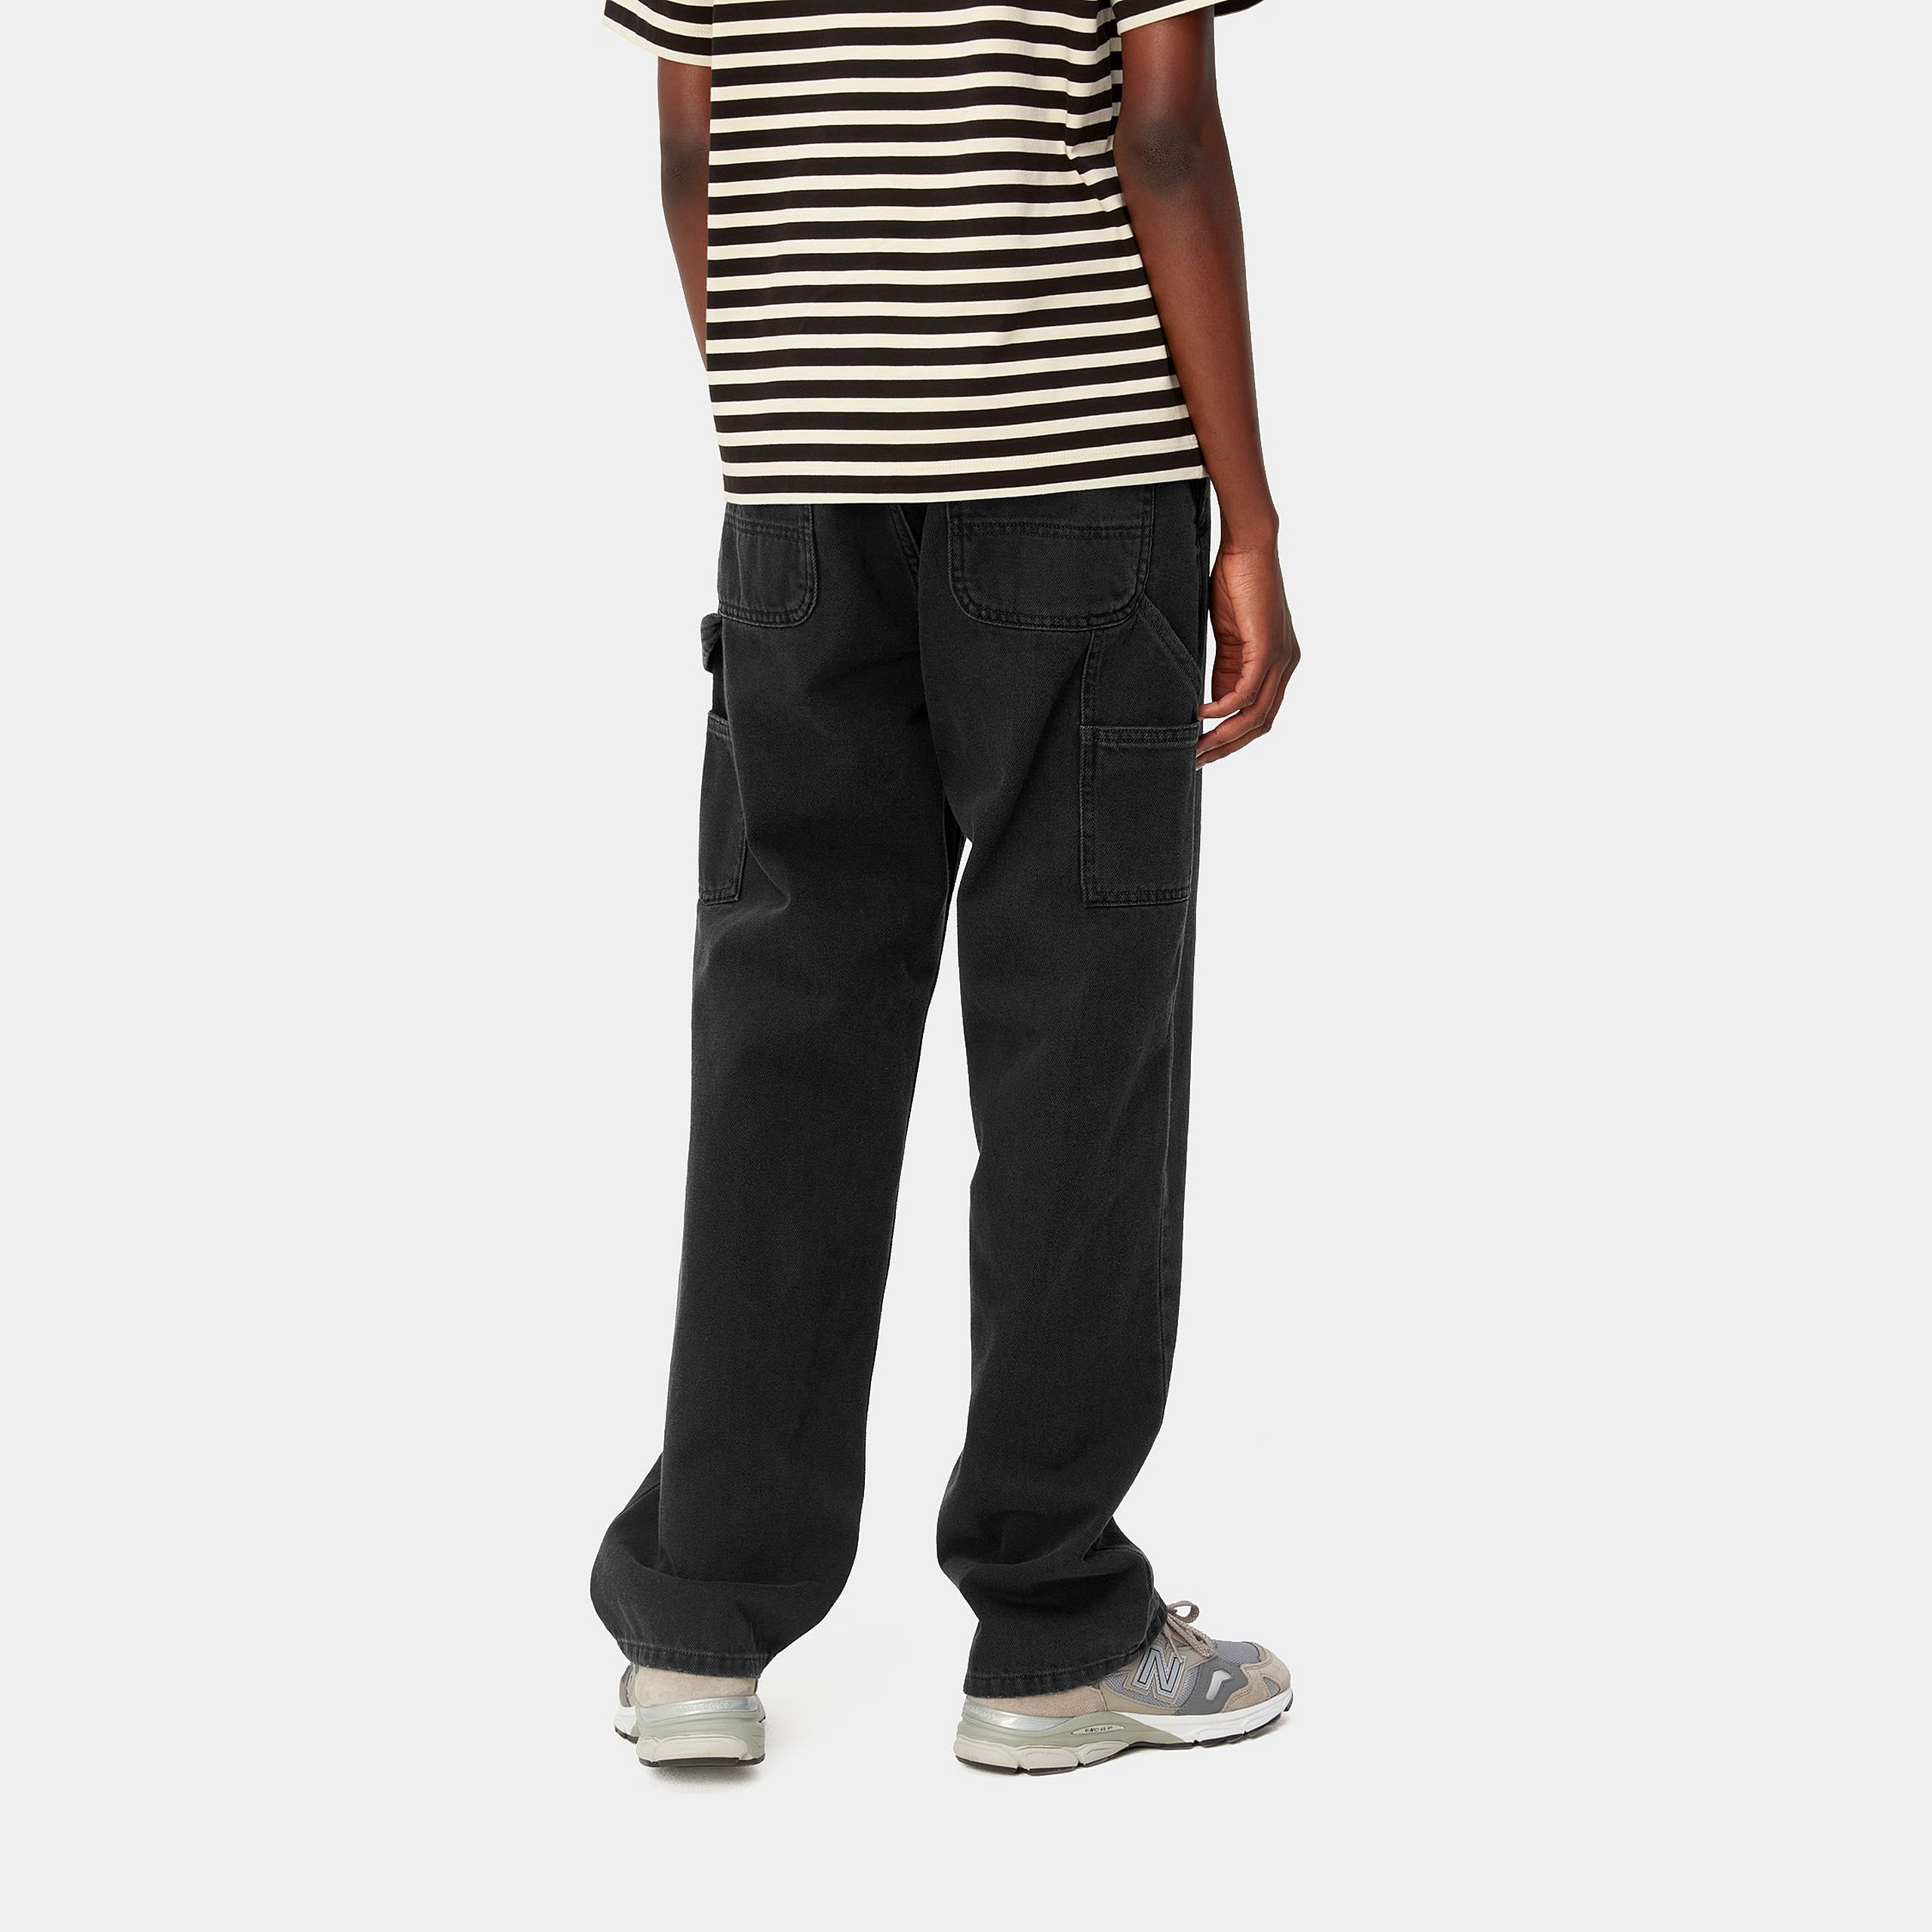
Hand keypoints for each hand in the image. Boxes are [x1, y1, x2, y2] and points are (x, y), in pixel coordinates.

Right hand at [1197, 541, 1300, 766]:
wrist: (1248, 547)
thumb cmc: (1235, 583)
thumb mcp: (1227, 638)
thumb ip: (1224, 670)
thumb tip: (1212, 704)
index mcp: (1278, 664)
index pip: (1260, 715)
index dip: (1233, 738)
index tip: (1204, 751)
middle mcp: (1286, 666)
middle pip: (1261, 724)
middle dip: (1227, 747)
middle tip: (1197, 761)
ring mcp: (1281, 659)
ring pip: (1255, 715)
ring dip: (1224, 736)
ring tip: (1196, 748)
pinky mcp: (1268, 649)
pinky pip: (1246, 692)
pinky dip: (1223, 709)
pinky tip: (1201, 714)